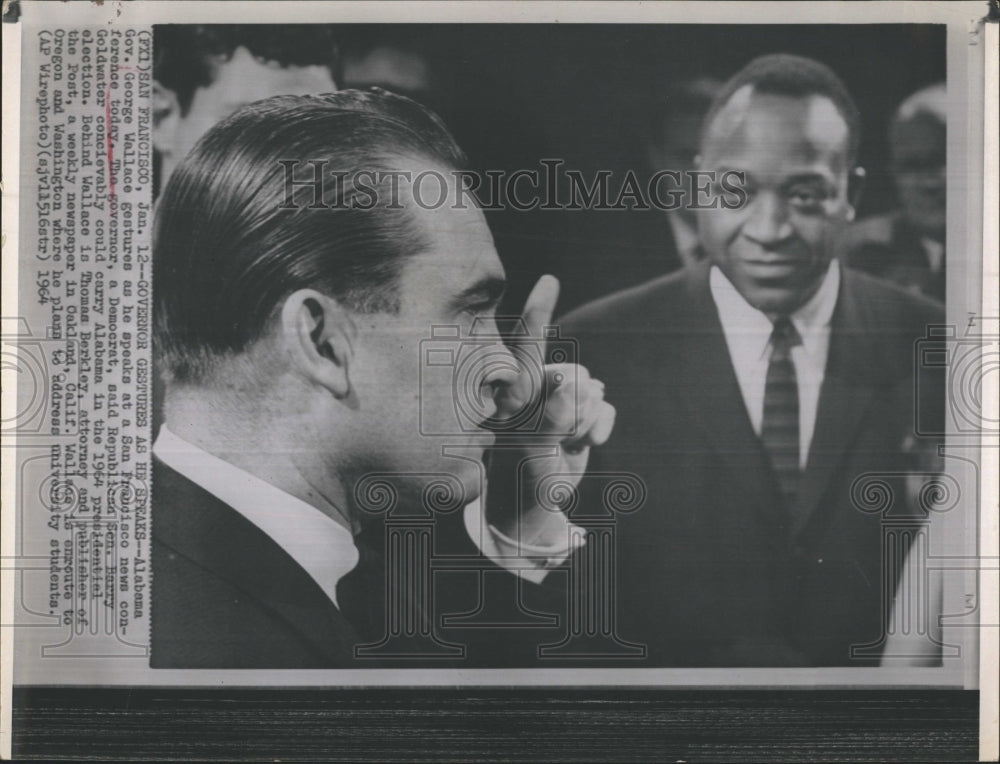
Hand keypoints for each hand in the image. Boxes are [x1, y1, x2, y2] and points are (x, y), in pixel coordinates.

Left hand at [492, 275, 615, 541]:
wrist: (534, 502)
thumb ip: (548, 418)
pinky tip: (577, 446)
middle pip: (575, 376)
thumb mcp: (530, 452)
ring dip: (582, 425)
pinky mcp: (583, 408)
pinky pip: (605, 407)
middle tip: (549, 442)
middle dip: (571, 413)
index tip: (549, 281)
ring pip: (593, 391)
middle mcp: (538, 384)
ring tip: (558, 445)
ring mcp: (561, 395)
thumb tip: (570, 386)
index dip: (540, 313)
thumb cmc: (521, 477)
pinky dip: (597, 431)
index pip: (528, 347)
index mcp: (514, 388)